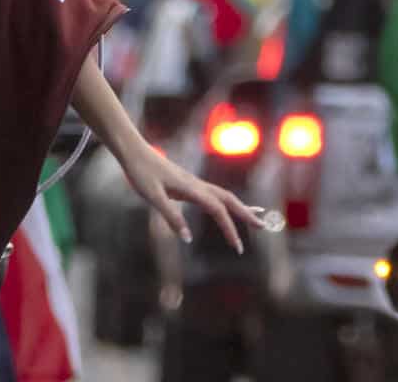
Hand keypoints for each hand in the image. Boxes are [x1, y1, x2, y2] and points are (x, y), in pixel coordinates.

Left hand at [121, 142, 261, 252]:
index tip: (238, 247)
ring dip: (240, 206)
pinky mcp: (187, 183)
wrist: (133, 150)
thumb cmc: (140, 172)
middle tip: (264, 227)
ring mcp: (193, 183)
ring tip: (256, 216)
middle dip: (246, 214)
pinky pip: (213, 194)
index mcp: (191, 188)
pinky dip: (226, 202)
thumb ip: (170, 216)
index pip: (218, 210)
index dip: (229, 229)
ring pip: (223, 195)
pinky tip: (225, 207)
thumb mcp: (152, 196)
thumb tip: (188, 239)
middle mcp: (196, 185)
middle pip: (228, 199)